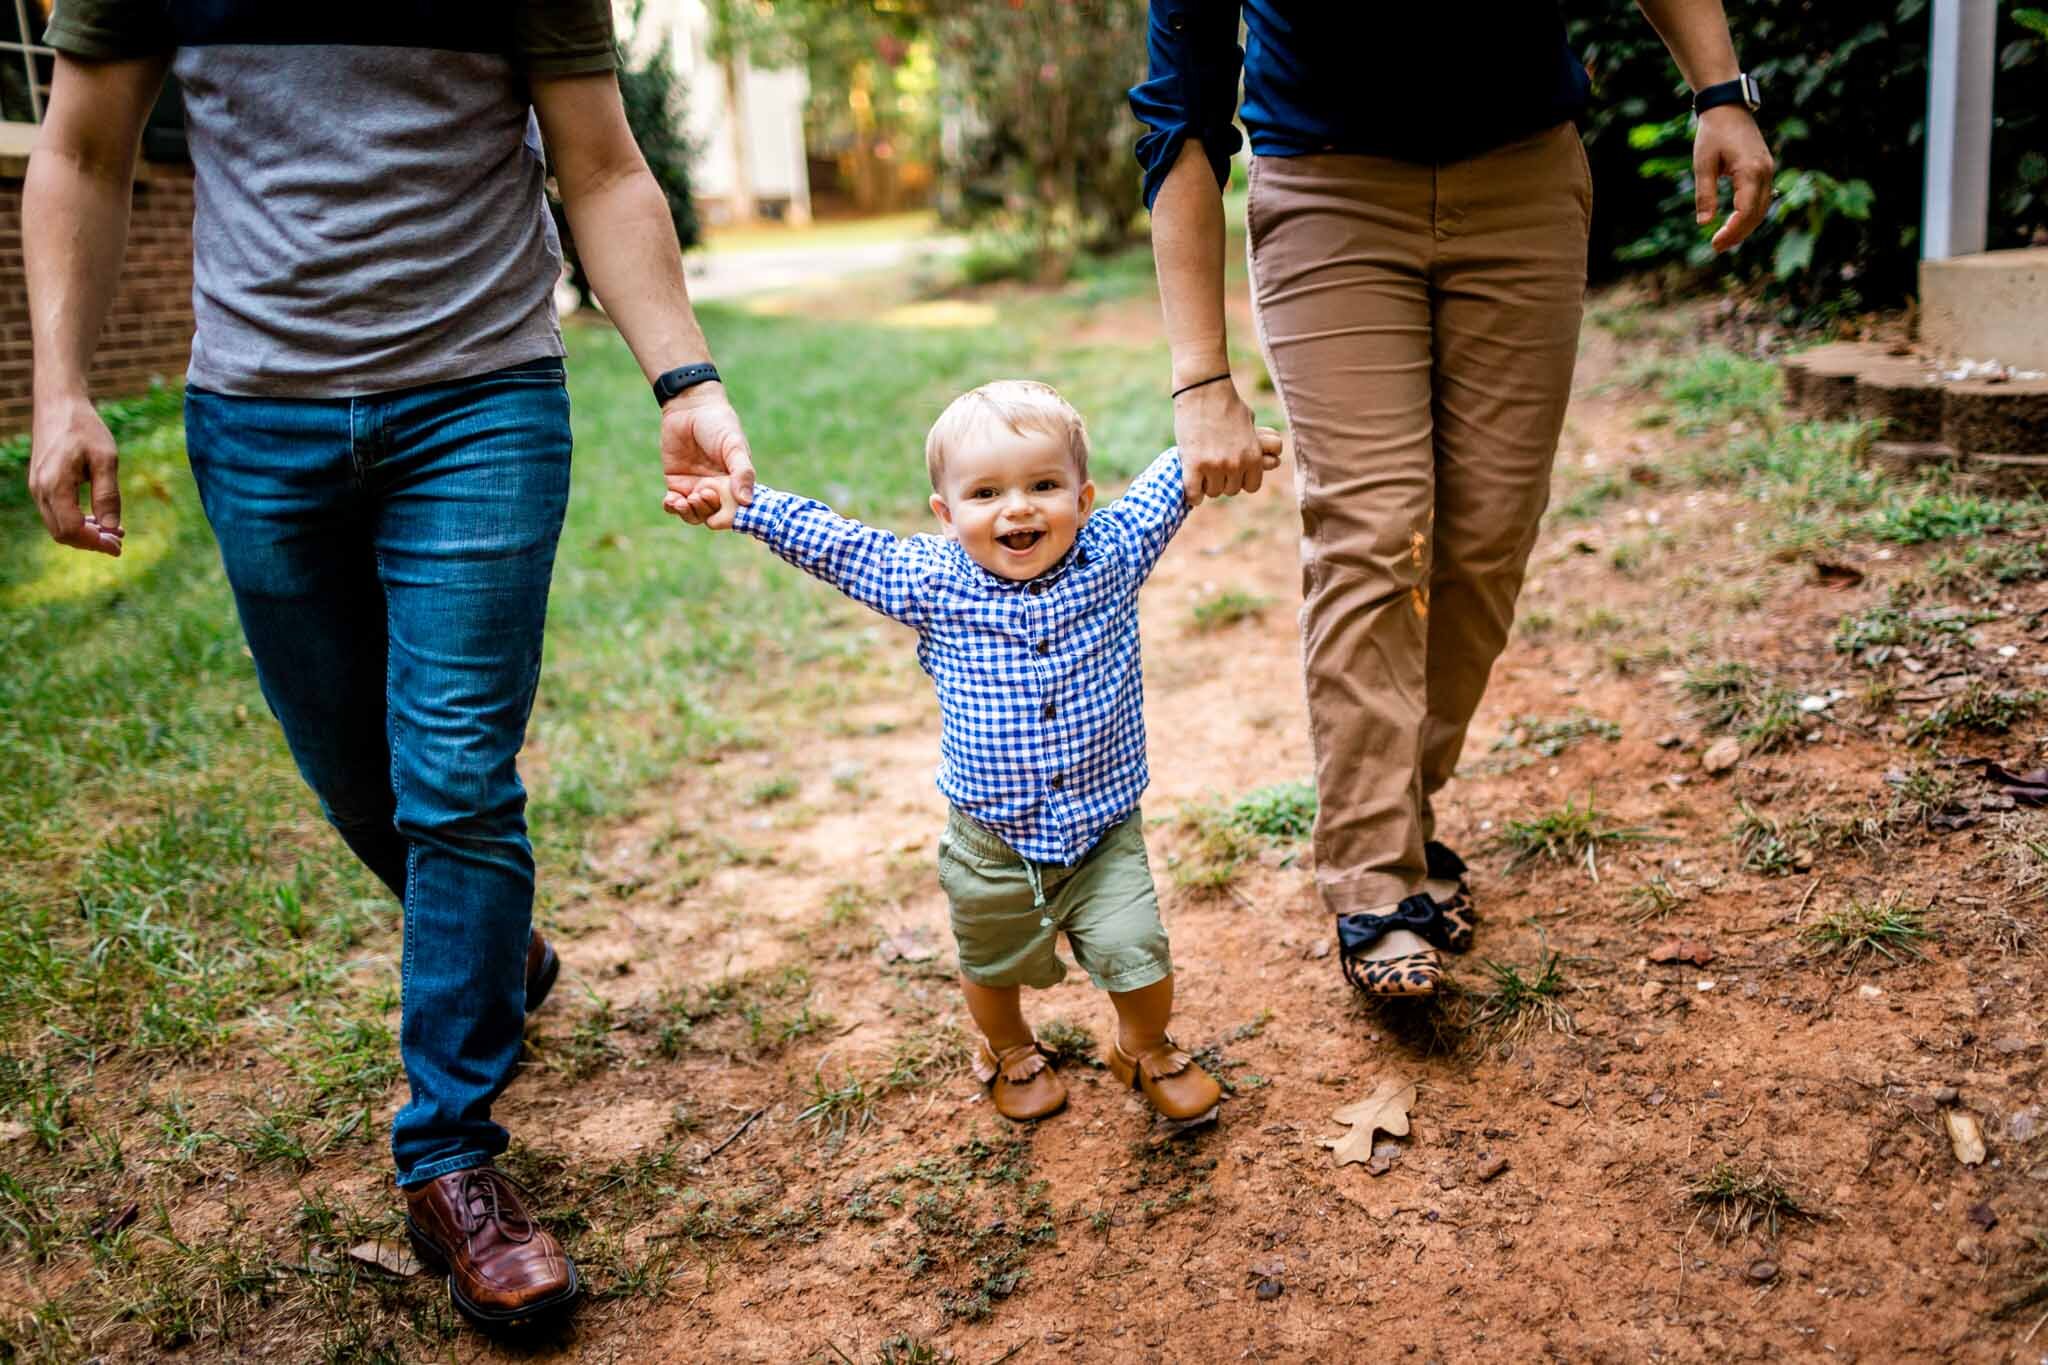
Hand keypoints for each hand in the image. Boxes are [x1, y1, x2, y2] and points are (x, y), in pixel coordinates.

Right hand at [28, 392, 124, 555]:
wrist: (59, 404)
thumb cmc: (85, 428)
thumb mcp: (106, 459)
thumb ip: (107, 495)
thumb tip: (111, 528)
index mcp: (55, 485)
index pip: (71, 529)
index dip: (95, 543)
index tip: (118, 546)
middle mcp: (40, 490)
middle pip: (62, 533)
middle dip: (91, 543)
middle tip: (119, 543)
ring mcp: (37, 488)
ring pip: (58, 526)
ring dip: (85, 534)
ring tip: (114, 532)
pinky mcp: (41, 484)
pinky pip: (57, 513)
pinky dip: (77, 521)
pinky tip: (99, 519)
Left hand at [660, 381, 754, 525]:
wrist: (690, 407)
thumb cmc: (719, 424)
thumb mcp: (734, 446)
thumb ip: (742, 472)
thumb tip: (747, 502)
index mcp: (736, 484)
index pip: (736, 511)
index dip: (730, 517)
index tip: (724, 513)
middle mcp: (717, 490)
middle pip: (713, 515)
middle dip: (706, 510)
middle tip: (701, 494)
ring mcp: (696, 488)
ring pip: (693, 514)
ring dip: (689, 513)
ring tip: (684, 501)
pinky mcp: (676, 483)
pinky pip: (674, 504)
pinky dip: (672, 507)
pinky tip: (671, 500)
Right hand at [1175, 377, 1267, 505]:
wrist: (1204, 389)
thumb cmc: (1227, 402)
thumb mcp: (1249, 422)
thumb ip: (1254, 442)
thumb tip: (1265, 455)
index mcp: (1254, 456)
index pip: (1252, 486)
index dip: (1241, 480)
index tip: (1232, 474)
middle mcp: (1237, 464)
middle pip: (1231, 490)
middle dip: (1223, 481)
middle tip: (1213, 470)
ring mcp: (1215, 466)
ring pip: (1213, 492)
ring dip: (1207, 485)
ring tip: (1201, 472)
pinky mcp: (1193, 465)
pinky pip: (1193, 493)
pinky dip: (1193, 495)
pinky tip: (1192, 490)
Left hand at [1694, 105, 1774, 252]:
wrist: (1727, 107)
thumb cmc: (1712, 133)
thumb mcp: (1703, 164)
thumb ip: (1705, 194)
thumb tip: (1704, 223)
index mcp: (1751, 171)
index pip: (1746, 211)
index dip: (1732, 231)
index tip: (1715, 243)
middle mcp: (1765, 172)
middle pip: (1757, 213)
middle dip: (1739, 234)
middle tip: (1717, 247)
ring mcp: (1768, 170)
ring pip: (1762, 208)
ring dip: (1745, 226)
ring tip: (1724, 240)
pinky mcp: (1765, 169)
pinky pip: (1762, 198)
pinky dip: (1750, 214)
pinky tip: (1734, 223)